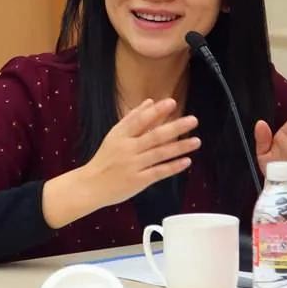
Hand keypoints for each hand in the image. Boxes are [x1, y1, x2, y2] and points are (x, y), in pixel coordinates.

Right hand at [82, 98, 199, 206]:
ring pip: (160, 154)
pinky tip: (186, 161)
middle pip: (154, 136)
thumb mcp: (114, 135)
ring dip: (180, 147)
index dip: (157, 111)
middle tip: (193, 120)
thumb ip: (132, 118)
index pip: (140, 120)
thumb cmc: (105, 159)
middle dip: (175, 127)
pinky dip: (173, 167)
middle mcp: (127, 149)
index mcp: (120, 135)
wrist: (90, 186)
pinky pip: (158, 172)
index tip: (172, 102)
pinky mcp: (138, 181)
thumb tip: (150, 101)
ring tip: (196, 141)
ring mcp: (133, 165)